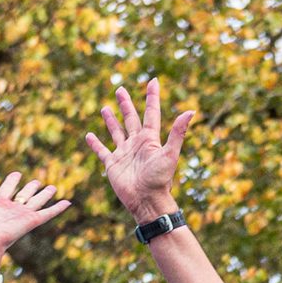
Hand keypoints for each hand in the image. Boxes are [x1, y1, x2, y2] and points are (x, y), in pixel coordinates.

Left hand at [0, 173, 70, 271]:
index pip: (7, 190)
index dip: (12, 182)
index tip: (17, 174)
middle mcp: (12, 211)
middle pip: (25, 196)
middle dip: (31, 189)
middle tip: (39, 182)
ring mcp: (22, 216)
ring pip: (37, 202)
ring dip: (45, 195)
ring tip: (54, 187)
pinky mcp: (30, 222)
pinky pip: (47, 214)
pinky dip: (58, 208)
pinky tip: (68, 202)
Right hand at [87, 78, 193, 220]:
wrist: (147, 201)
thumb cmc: (160, 180)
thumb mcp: (170, 154)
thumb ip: (178, 132)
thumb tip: (191, 111)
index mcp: (150, 139)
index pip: (151, 113)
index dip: (152, 97)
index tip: (153, 81)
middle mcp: (136, 144)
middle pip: (130, 119)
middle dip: (126, 104)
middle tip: (120, 90)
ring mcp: (124, 153)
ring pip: (116, 132)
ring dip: (111, 120)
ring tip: (105, 108)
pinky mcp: (113, 164)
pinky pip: (102, 151)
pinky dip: (95, 144)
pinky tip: (89, 135)